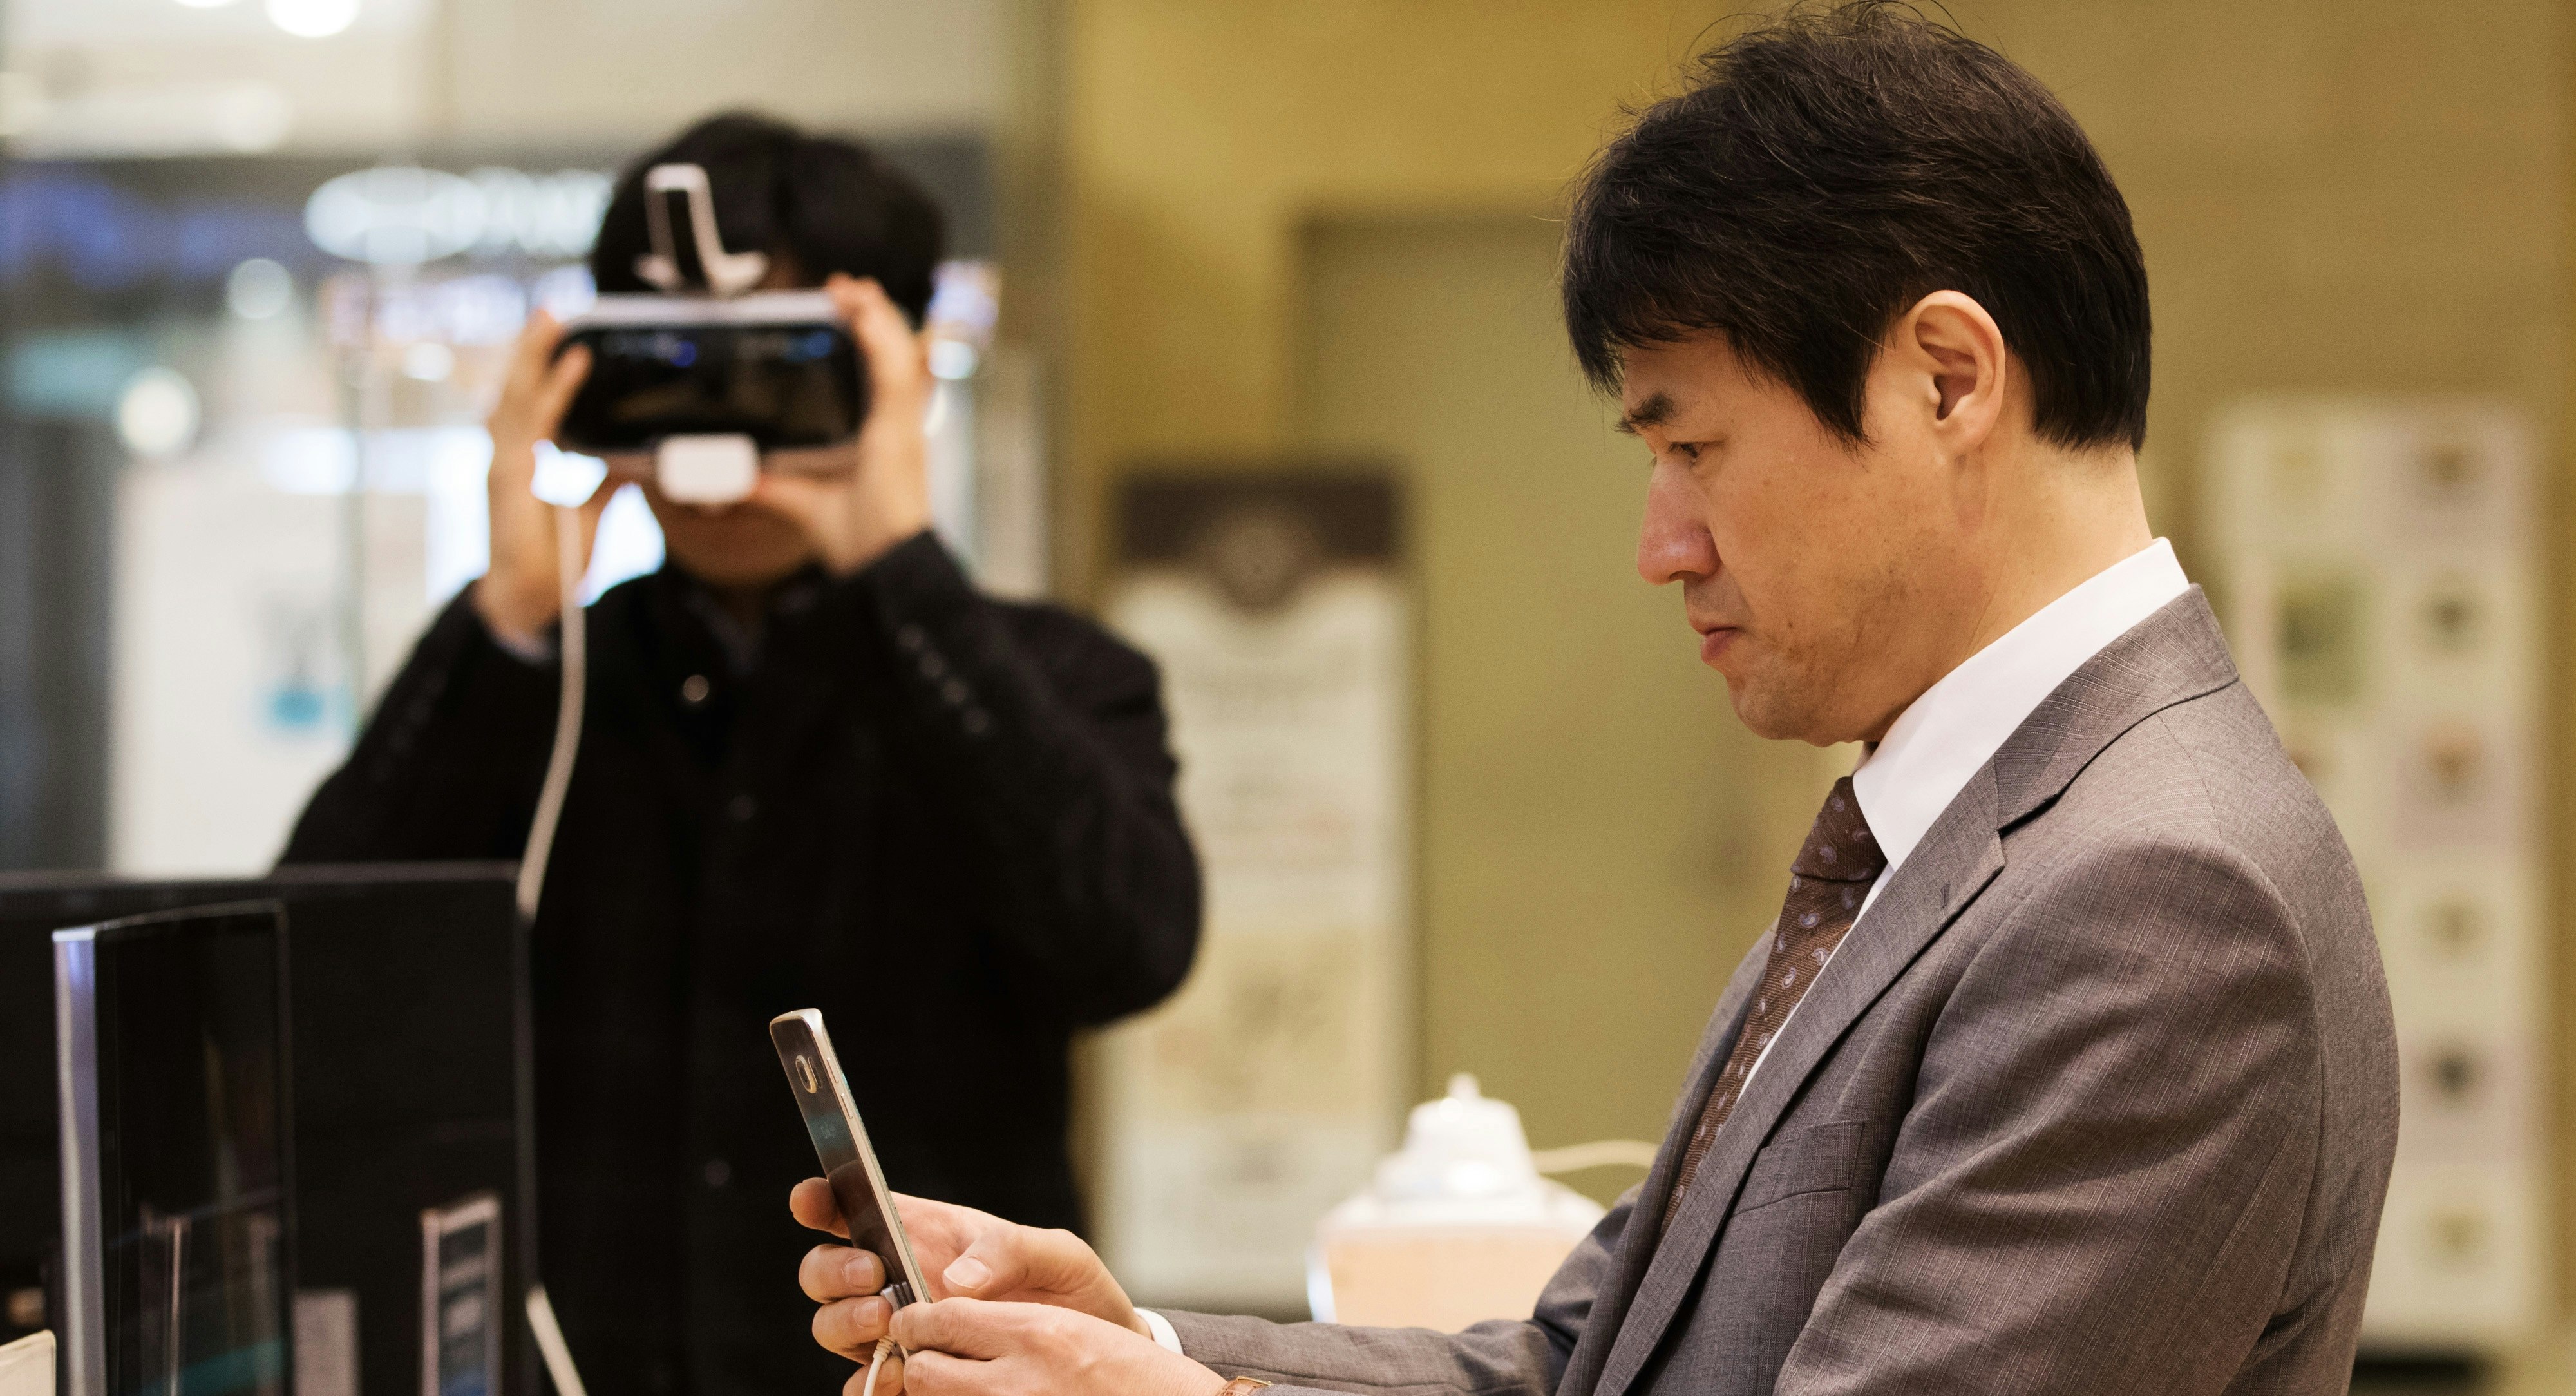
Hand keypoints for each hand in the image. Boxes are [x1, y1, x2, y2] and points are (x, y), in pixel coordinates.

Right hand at [475, 312, 616, 645]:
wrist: (527, 600)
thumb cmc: (553, 560)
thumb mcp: (592, 514)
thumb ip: (607, 484)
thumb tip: (634, 462)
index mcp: (521, 462)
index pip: (529, 407)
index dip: (541, 374)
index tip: (561, 343)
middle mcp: (507, 456)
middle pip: (517, 390)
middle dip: (532, 349)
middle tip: (551, 311)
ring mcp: (504, 463)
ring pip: (518, 395)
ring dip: (535, 355)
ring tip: (551, 319)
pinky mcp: (511, 476)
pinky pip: (537, 424)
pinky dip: (556, 392)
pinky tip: (573, 365)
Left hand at [752, 274, 934, 575]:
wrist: (881, 567)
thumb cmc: (858, 541)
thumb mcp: (799, 501)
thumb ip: (767, 484)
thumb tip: (728, 475)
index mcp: (880, 434)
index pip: (882, 372)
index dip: (870, 337)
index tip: (844, 310)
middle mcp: (896, 424)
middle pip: (896, 352)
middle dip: (874, 315)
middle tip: (844, 289)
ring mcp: (903, 425)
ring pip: (899, 353)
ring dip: (877, 315)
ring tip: (853, 289)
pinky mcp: (901, 430)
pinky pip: (894, 373)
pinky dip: (880, 339)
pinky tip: (864, 314)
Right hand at [795, 1183, 1152, 1366]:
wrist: (1086, 1355)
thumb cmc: (1068, 1291)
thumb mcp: (1056, 1254)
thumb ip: (1009, 1250)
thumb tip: (957, 1279)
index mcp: (922, 1233)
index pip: (854, 1210)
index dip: (820, 1201)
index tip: (810, 1201)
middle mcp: (896, 1279)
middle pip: (825, 1271)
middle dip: (835, 1269)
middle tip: (874, 1275)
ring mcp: (895, 1329)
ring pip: (832, 1324)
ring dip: (845, 1321)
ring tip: (887, 1320)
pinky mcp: (906, 1375)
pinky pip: (865, 1381)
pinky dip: (868, 1381)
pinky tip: (895, 1375)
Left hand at [885, 1299, 1225, 1395]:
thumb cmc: (1124, 1372)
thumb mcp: (1071, 1324)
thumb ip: (1005, 1318)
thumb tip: (941, 1313)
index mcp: (1038, 1335)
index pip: (942, 1319)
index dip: (917, 1319)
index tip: (913, 1321)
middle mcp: (1018, 1385)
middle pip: (924, 1371)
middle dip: (921, 1362)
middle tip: (932, 1358)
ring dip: (937, 1393)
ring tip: (961, 1383)